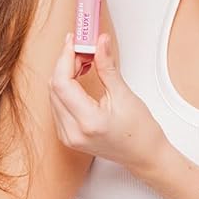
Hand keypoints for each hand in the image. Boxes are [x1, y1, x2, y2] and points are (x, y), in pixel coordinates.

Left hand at [47, 32, 163, 174]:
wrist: (144, 156)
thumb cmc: (140, 131)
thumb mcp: (124, 94)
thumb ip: (107, 66)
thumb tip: (99, 42)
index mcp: (88, 122)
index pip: (62, 83)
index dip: (65, 58)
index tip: (74, 42)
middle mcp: (73, 132)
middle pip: (54, 88)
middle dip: (65, 64)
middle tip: (81, 49)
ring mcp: (68, 136)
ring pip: (53, 95)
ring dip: (64, 75)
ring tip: (83, 62)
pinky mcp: (67, 136)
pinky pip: (57, 105)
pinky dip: (64, 89)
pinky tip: (77, 79)